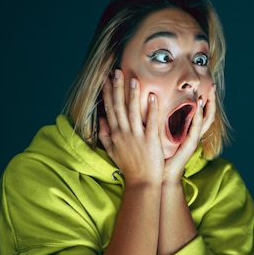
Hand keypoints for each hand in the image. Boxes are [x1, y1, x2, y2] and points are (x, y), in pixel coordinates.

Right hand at [98, 69, 164, 184]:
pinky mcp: (151, 141)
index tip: (106, 79)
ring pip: (134, 111)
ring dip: (133, 94)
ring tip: (134, 79)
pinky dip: (151, 109)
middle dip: (118, 88)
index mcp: (115, 134)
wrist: (142, 183)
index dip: (108, 93)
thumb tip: (101, 120)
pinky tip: (152, 96)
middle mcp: (124, 133)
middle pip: (120, 106)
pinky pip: (151, 122)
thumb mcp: (112, 151)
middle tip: (117, 71)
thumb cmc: (129, 167)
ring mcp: (137, 136)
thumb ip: (106, 135)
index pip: (110, 109)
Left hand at [163, 84, 216, 181]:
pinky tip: (199, 106)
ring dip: (208, 105)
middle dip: (211, 99)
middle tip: (212, 84)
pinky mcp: (190, 144)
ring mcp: (193, 139)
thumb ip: (160, 120)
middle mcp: (193, 133)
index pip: (200, 111)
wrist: (162, 174)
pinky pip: (196, 127)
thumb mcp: (160, 134)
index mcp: (187, 130)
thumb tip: (151, 104)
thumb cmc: (159, 156)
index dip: (203, 98)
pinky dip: (198, 116)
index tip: (203, 84)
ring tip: (208, 92)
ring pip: (206, 119)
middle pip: (208, 113)